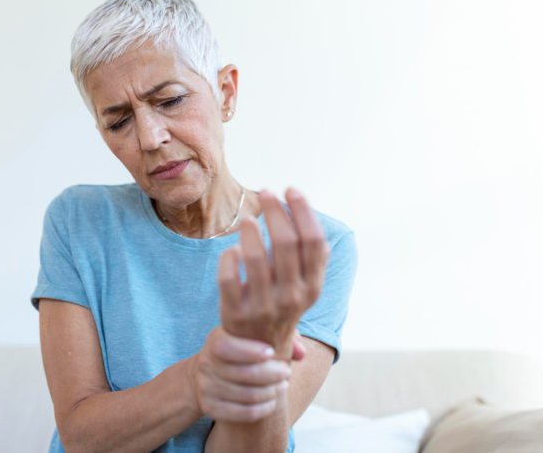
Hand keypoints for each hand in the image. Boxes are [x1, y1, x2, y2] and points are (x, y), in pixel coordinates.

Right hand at [189, 326, 290, 422]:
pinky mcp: (210, 408)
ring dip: (272, 392)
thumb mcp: (251, 336)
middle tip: (286, 371)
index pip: (228, 347)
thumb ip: (280, 336)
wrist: (208, 373)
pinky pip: (244, 413)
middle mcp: (206, 364)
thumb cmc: (240, 350)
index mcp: (214, 341)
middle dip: (272, 374)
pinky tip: (273, 402)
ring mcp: (206, 388)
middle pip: (244, 374)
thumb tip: (301, 353)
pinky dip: (264, 409)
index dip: (251, 351)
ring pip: (248, 395)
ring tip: (283, 385)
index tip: (272, 352)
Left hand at [218, 188, 329, 358]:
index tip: (291, 190)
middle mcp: (292, 297)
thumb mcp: (304, 286)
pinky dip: (229, 258)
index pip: (314, 241)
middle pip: (286, 243)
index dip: (303, 211)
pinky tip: (232, 249)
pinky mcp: (236, 312)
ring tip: (247, 218)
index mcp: (312, 286)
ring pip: (256, 258)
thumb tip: (302, 209)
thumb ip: (308, 254)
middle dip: (275, 211)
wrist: (259, 352)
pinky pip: (229, 278)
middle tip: (265, 192)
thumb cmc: (281, 305)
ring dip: (250, 231)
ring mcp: (264, 306)